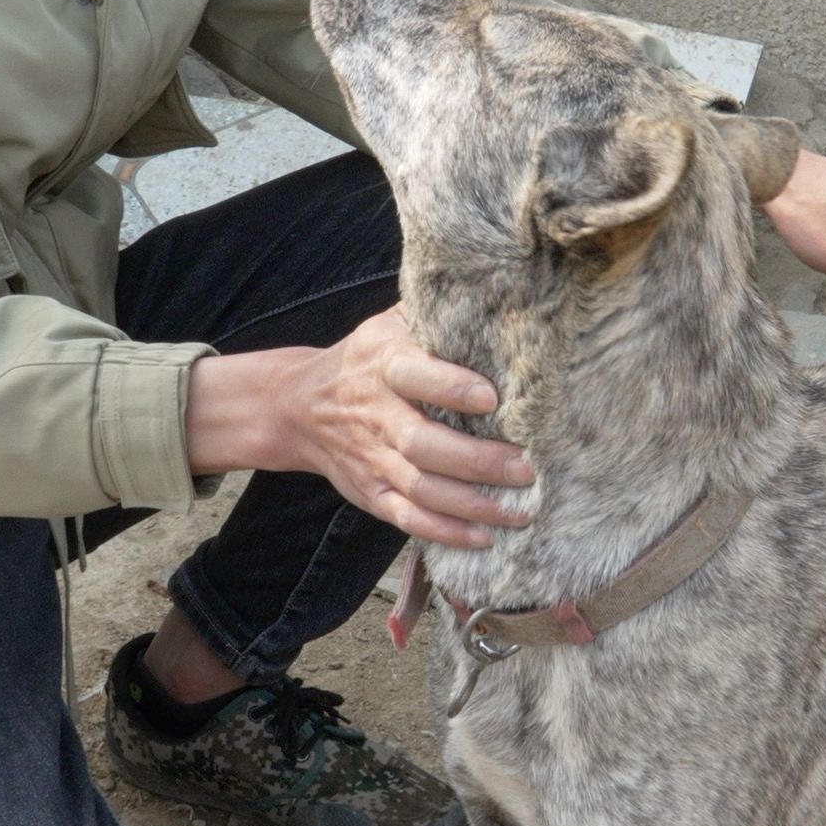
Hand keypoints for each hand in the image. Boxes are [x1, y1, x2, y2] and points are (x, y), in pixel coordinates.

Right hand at [184, 308, 534, 549]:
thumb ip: (435, 315)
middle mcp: (377, 414)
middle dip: (477, 460)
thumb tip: (500, 289)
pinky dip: (446, 532)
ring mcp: (371, 458)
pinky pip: (408, 518)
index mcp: (384, 364)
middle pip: (423, 444)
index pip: (415, 375)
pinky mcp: (370, 492)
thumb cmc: (367, 358)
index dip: (450, 387)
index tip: (492, 397)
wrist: (299, 405)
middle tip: (526, 466)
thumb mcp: (389, 324)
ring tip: (522, 507)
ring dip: (473, 504)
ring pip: (421, 488)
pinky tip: (486, 537)